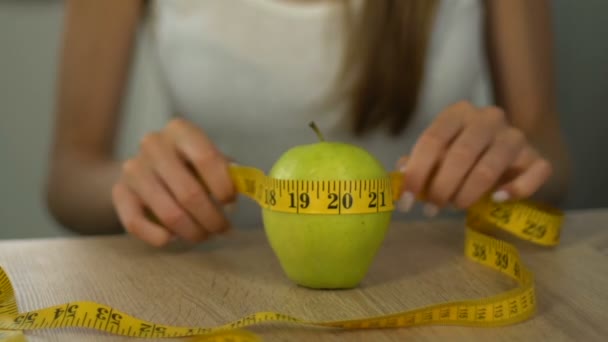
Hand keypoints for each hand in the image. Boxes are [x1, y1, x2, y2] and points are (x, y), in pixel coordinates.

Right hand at [111, 118, 235, 246]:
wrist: (146, 167)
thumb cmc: (189, 164)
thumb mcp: (210, 160)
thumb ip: (228, 172)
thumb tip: (244, 188)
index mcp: (181, 130)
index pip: (207, 159)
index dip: (224, 188)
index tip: (232, 203)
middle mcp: (154, 145)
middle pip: (189, 193)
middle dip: (212, 219)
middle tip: (222, 230)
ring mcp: (134, 168)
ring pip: (168, 214)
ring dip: (192, 232)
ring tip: (204, 235)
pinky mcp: (119, 192)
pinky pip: (136, 223)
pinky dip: (159, 237)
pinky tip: (173, 238)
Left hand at [396, 101, 552, 215]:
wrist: (509, 157)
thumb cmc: (465, 158)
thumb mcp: (439, 156)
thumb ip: (420, 163)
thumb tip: (401, 173)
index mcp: (458, 113)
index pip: (432, 139)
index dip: (417, 172)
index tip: (406, 200)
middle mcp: (489, 118)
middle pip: (460, 154)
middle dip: (442, 187)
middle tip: (432, 208)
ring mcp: (516, 136)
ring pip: (490, 167)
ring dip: (468, 193)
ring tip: (456, 206)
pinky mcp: (538, 157)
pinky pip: (532, 174)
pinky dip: (514, 190)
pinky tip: (497, 200)